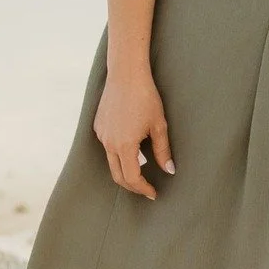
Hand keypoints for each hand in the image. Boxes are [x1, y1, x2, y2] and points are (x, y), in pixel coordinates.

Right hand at [93, 67, 172, 199]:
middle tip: (146, 188)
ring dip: (125, 168)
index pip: (132, 178)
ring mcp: (101, 134)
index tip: (153, 193)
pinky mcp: (98, 126)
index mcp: (125, 145)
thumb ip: (163, 150)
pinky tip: (131, 145)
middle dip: (132, 185)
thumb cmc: (146, 98)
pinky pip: (107, 145)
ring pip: (111, 161)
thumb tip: (169, 171)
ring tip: (142, 168)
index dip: (143, 188)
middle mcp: (109, 143)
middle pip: (117, 175)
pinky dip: (118, 152)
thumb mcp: (159, 125)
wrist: (126, 74)